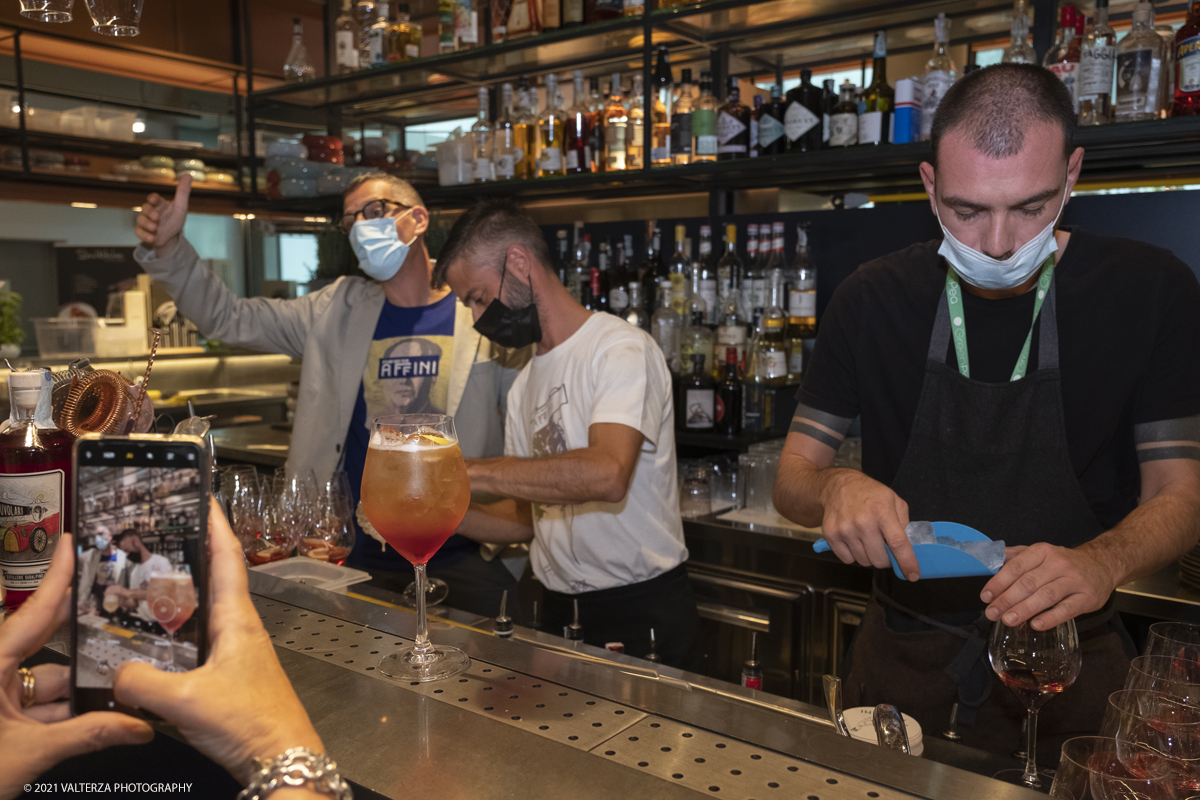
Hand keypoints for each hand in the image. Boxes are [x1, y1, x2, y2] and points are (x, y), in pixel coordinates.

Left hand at [0, 536, 153, 799]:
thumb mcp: (29, 755)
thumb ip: (88, 735)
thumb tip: (138, 726)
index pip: (33, 613)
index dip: (57, 578)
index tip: (75, 546)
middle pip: (43, 642)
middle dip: (82, 637)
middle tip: (117, 613)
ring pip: (45, 681)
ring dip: (81, 690)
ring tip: (124, 688)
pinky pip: (37, 706)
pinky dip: (66, 712)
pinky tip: (99, 718)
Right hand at [114, 499, 323, 783]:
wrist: (282, 762)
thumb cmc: (253, 724)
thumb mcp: (186, 700)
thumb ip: (142, 683)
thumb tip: (114, 674)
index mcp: (237, 620)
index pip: (227, 559)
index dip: (215, 525)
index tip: (203, 497)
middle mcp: (240, 630)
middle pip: (214, 581)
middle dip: (190, 556)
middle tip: (161, 537)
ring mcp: (237, 654)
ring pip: (204, 615)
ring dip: (180, 598)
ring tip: (146, 584)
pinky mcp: (229, 678)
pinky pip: (197, 646)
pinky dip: (176, 637)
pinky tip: (154, 646)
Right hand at [134, 174, 191, 255]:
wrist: (171, 237)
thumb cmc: (174, 219)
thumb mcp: (181, 207)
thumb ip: (183, 192)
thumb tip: (188, 175)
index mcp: (159, 204)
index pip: (154, 198)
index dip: (153, 198)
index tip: (154, 199)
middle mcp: (150, 211)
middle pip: (145, 208)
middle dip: (149, 212)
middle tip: (156, 217)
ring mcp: (145, 222)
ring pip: (140, 220)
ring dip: (147, 224)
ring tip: (155, 228)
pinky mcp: (143, 232)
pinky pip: (138, 232)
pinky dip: (144, 235)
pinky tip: (152, 238)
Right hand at [819, 469, 918, 580]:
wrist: (838, 486)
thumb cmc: (869, 494)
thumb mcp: (894, 500)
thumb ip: (904, 523)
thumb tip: (908, 548)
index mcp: (882, 511)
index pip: (897, 543)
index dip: (907, 562)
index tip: (912, 574)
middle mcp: (863, 522)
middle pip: (880, 559)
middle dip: (885, 559)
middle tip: (883, 547)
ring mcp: (845, 530)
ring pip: (864, 561)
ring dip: (869, 556)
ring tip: (867, 540)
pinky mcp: (831, 535)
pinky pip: (847, 559)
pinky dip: (853, 555)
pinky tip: (854, 540)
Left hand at [980, 543, 1114, 629]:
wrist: (1103, 564)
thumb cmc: (1064, 562)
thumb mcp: (1040, 553)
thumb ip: (1015, 556)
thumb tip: (989, 560)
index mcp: (1042, 552)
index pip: (1016, 567)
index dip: (999, 583)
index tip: (986, 596)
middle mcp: (1058, 564)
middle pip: (1028, 583)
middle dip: (1007, 599)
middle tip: (992, 613)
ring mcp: (1074, 581)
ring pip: (1046, 596)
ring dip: (1025, 609)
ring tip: (1008, 620)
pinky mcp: (1087, 597)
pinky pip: (1067, 609)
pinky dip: (1050, 618)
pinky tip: (1036, 625)